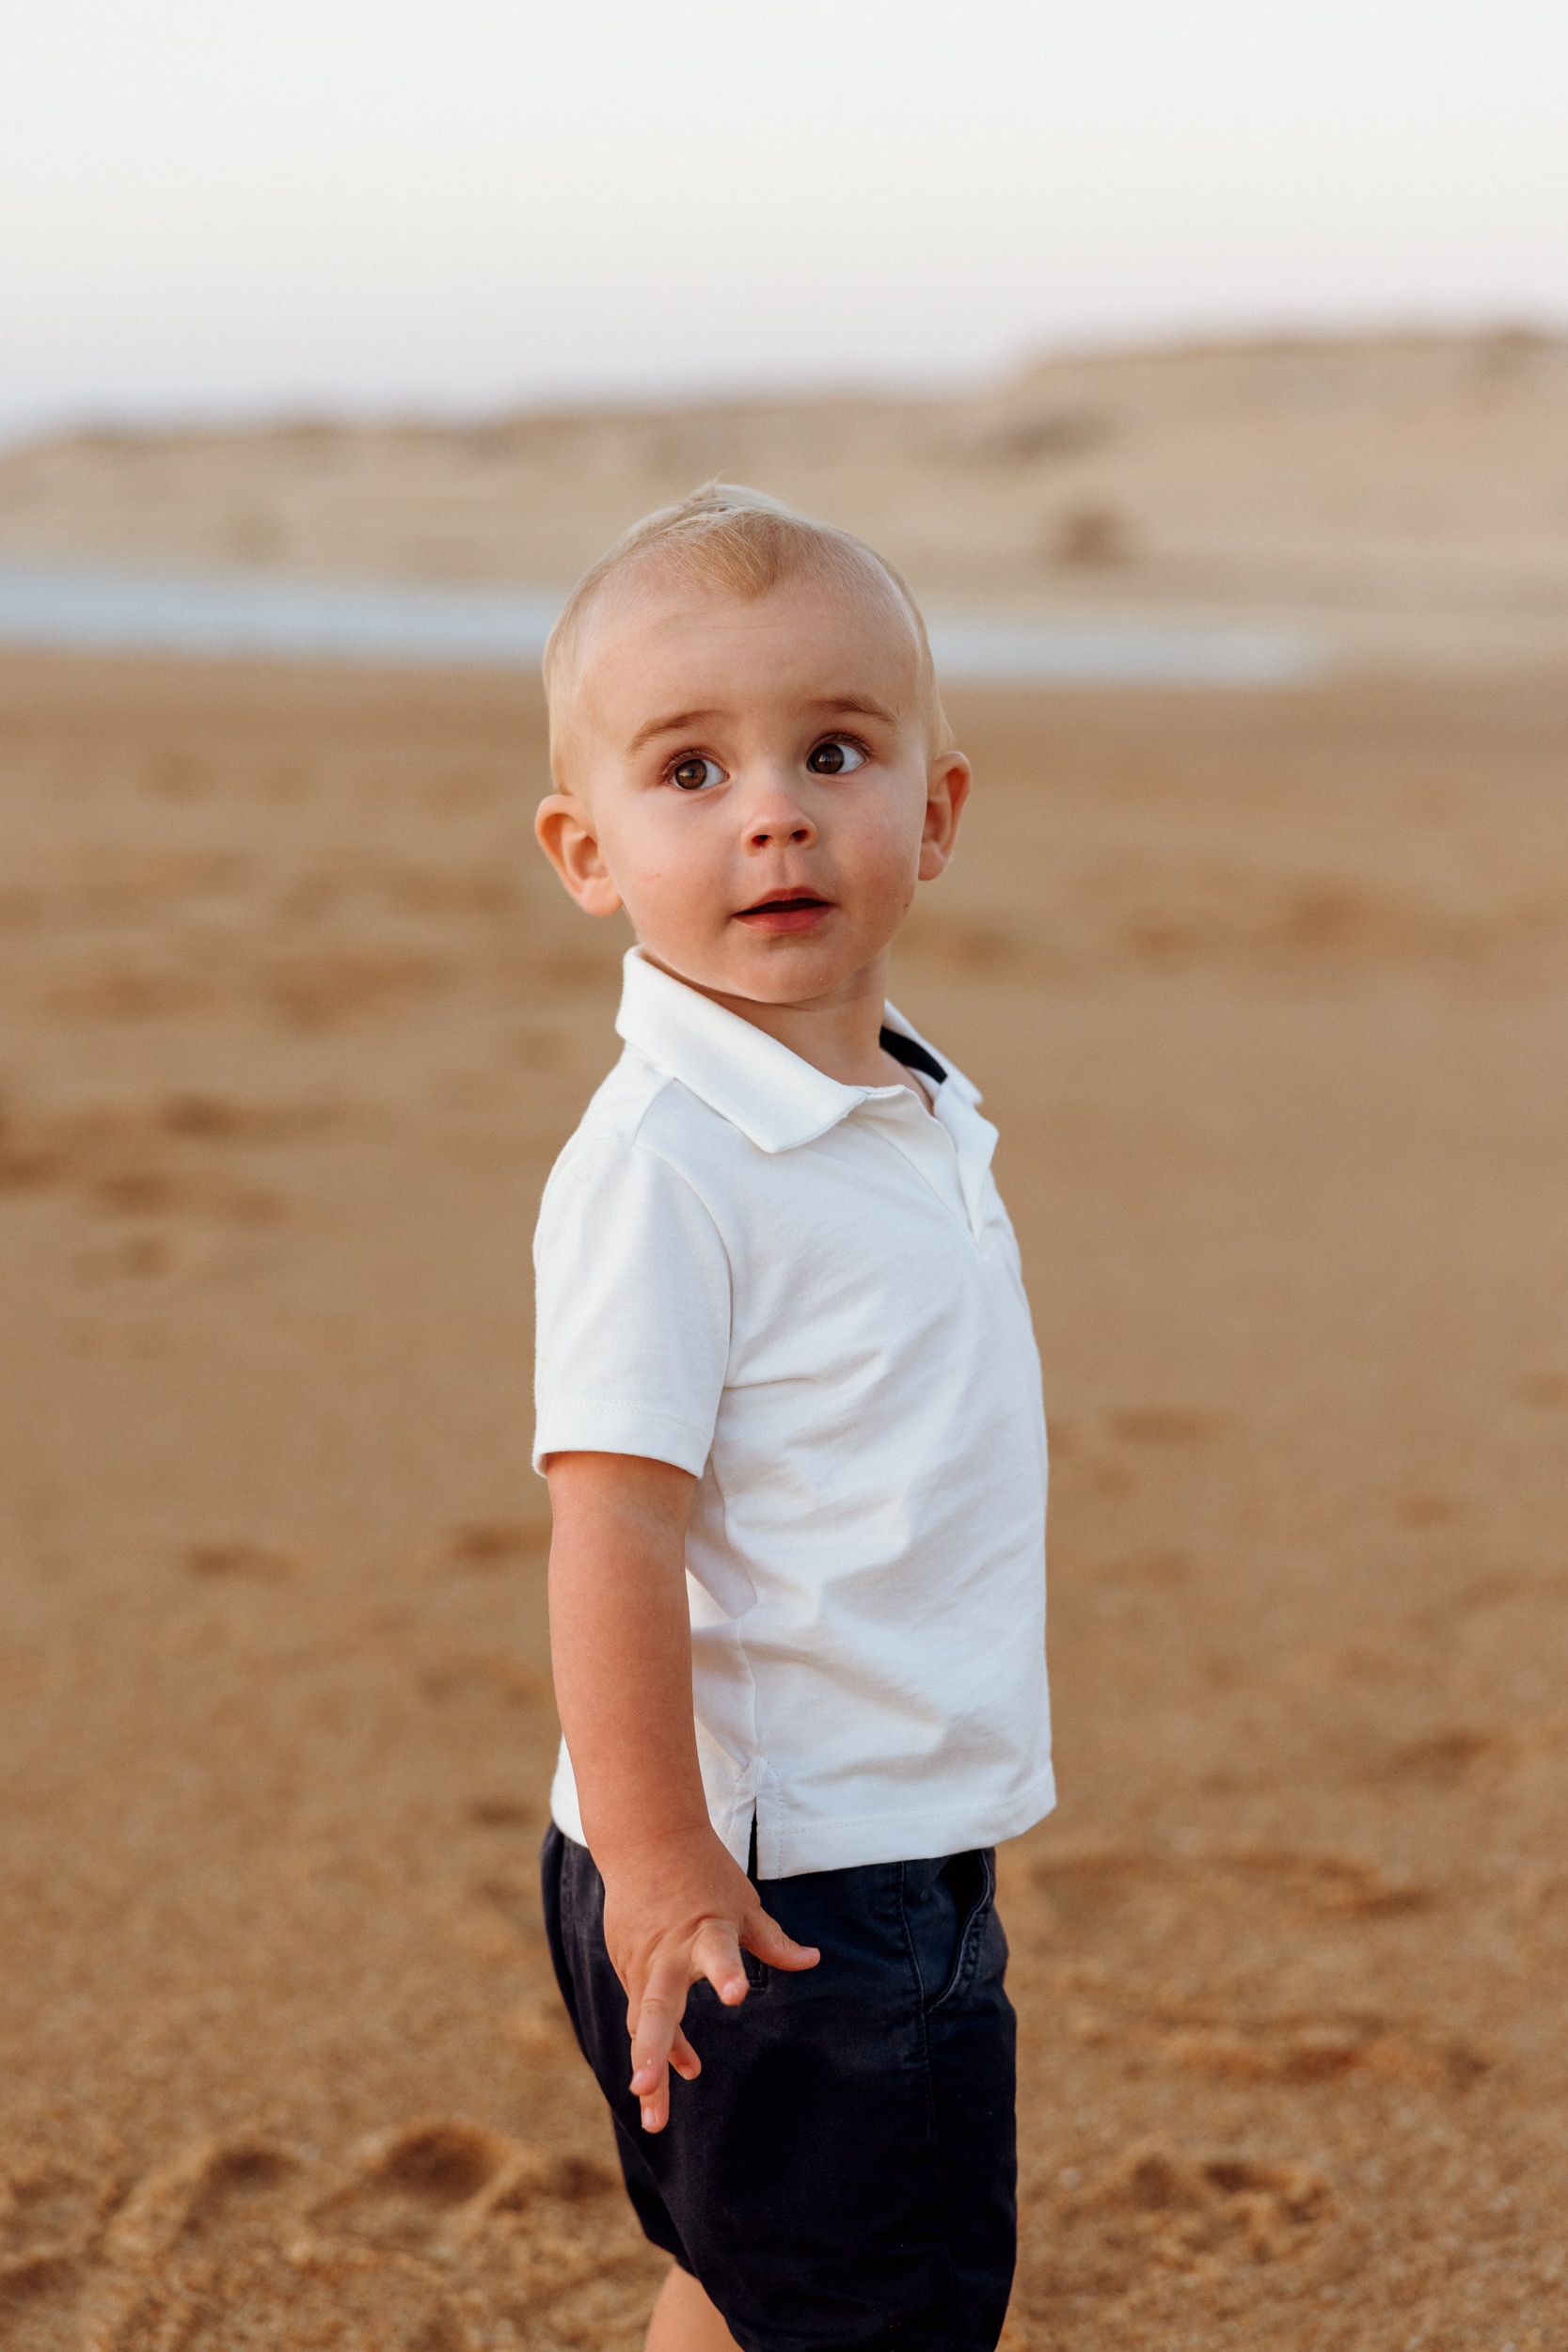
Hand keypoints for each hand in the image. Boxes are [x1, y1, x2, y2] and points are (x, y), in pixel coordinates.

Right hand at [600, 1825, 819, 2132]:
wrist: (645, 1840)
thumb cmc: (704, 1873)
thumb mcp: (744, 1904)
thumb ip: (773, 1941)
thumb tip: (813, 1960)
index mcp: (706, 1930)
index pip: (719, 1952)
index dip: (727, 1972)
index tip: (736, 1995)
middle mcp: (669, 1952)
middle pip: (658, 2003)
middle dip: (653, 2049)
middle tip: (646, 2087)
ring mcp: (641, 1961)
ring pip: (643, 2022)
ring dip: (648, 2067)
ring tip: (655, 2120)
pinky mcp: (624, 1964)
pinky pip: (642, 2011)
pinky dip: (655, 2042)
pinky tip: (668, 2075)